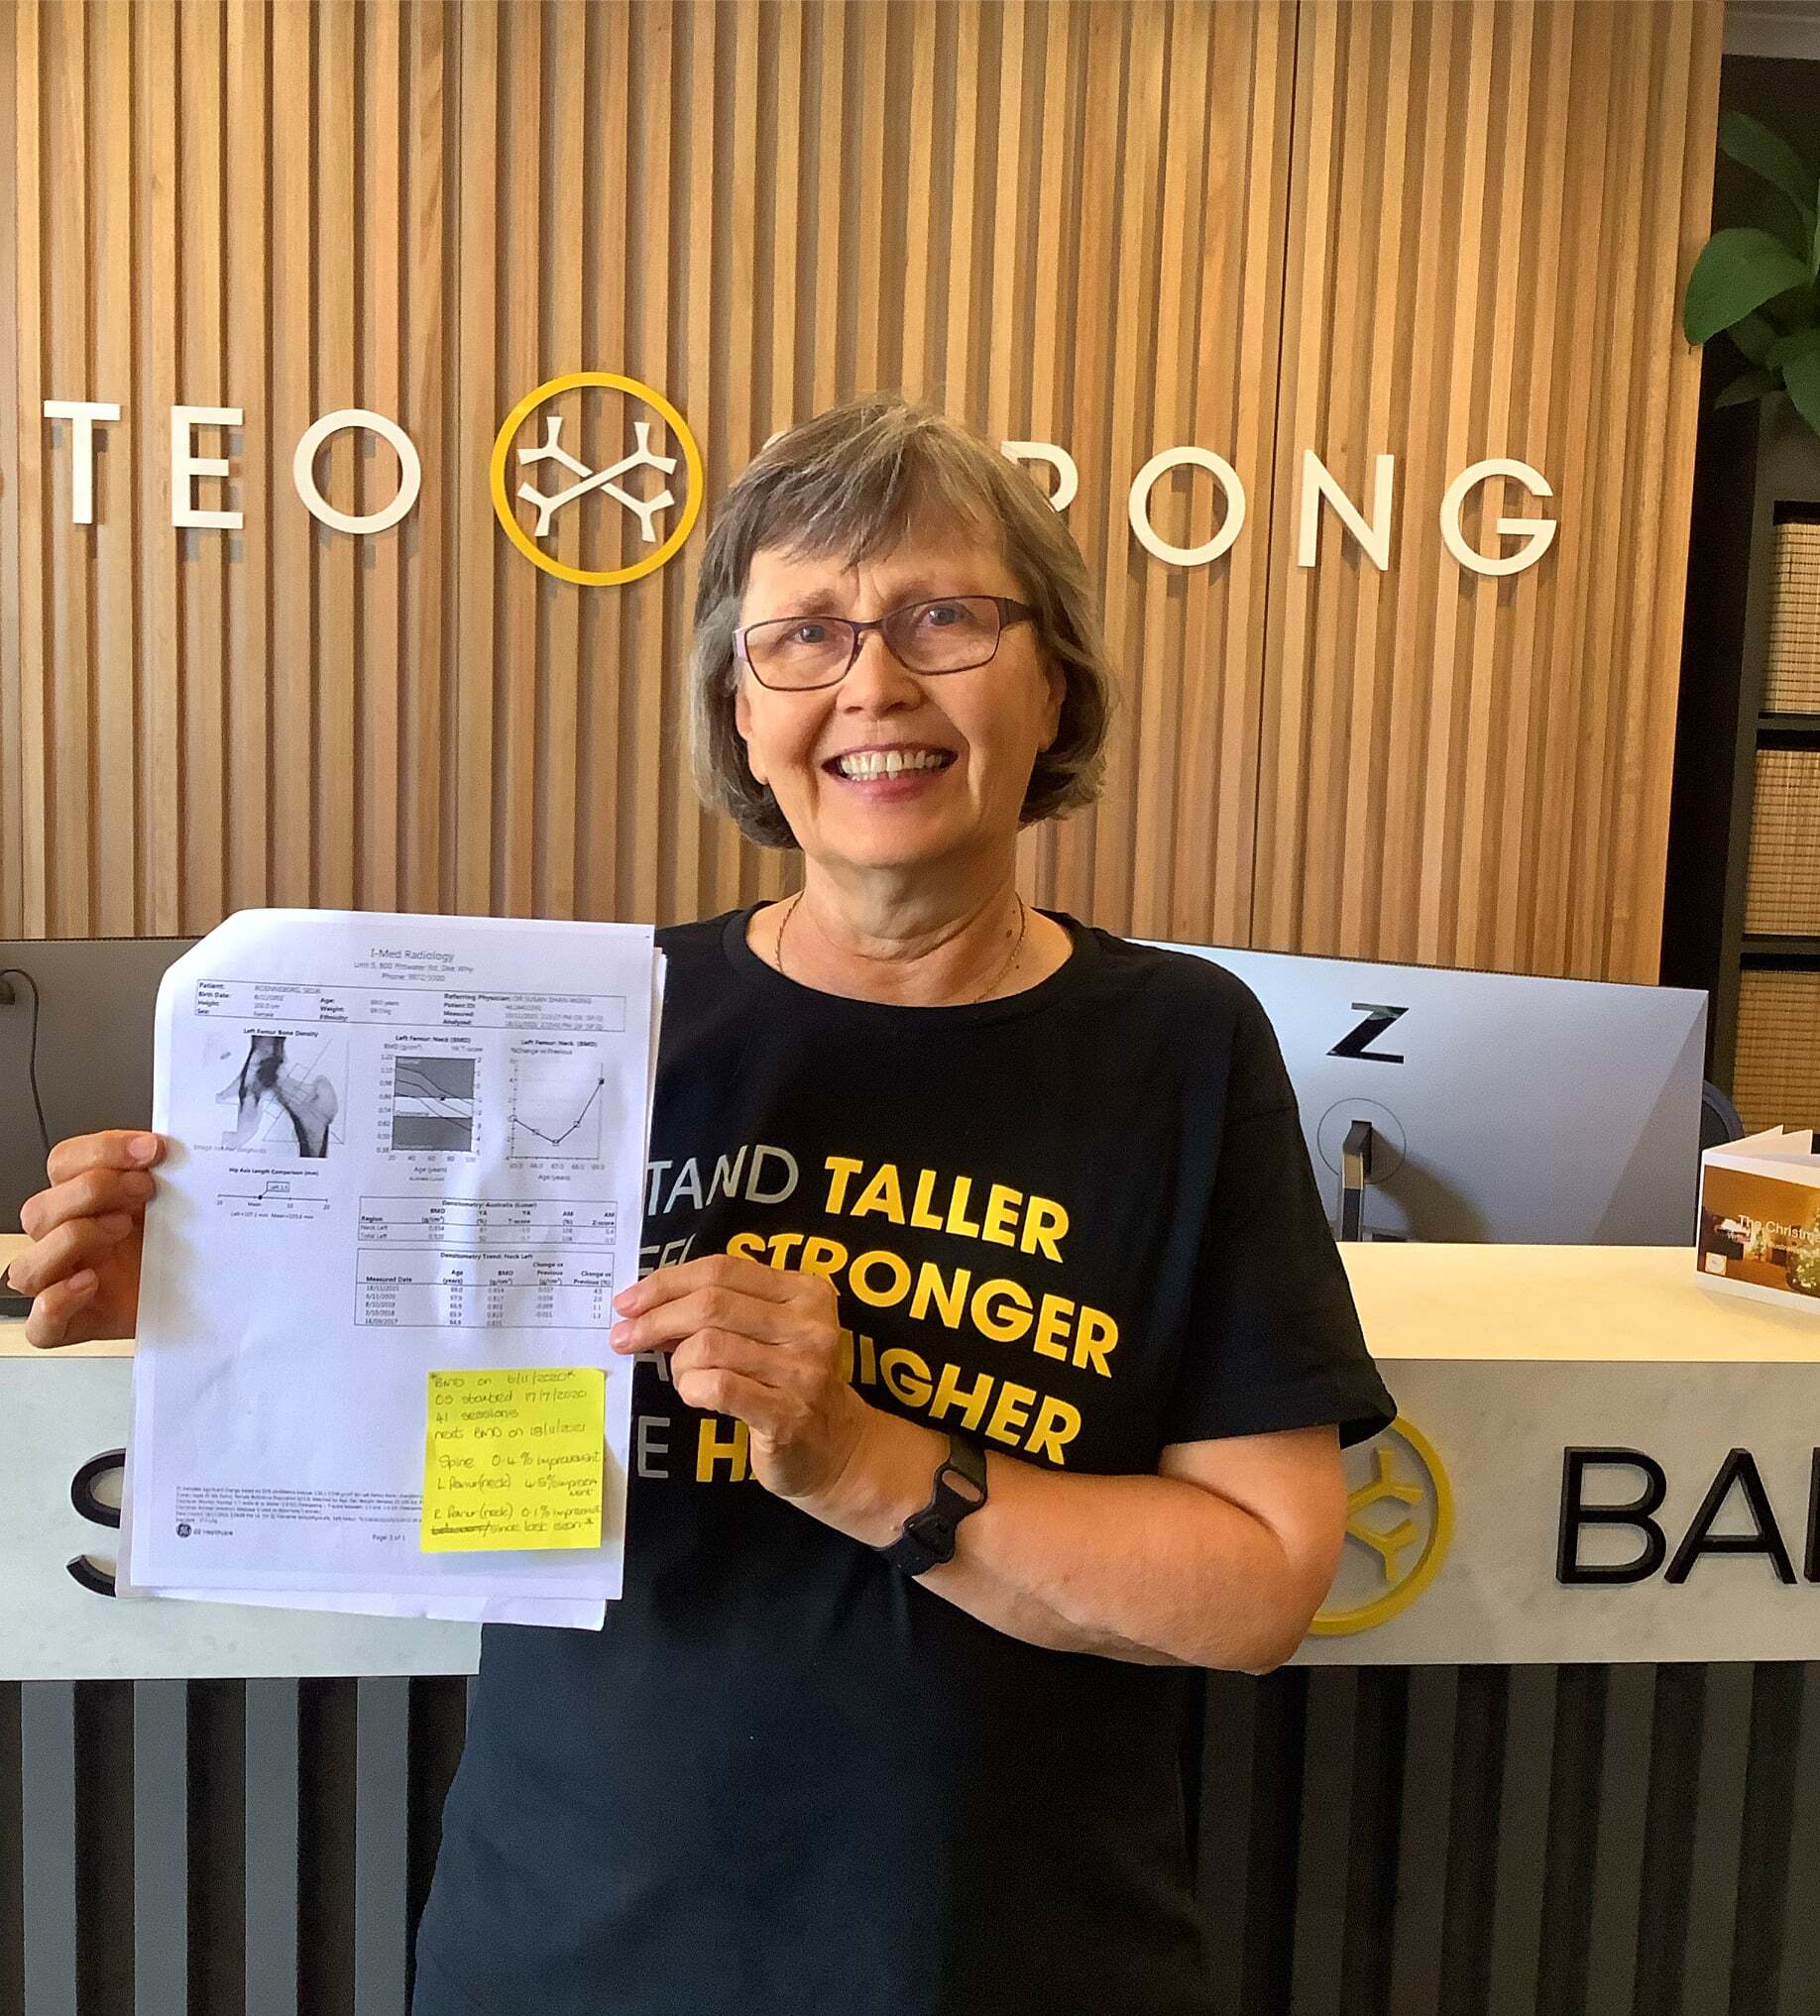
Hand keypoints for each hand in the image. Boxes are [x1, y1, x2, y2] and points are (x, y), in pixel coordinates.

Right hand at [10, 1130, 163, 1348]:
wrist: (205, 1297)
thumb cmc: (183, 1248)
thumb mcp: (178, 1203)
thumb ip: (167, 1174)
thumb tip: (175, 1146)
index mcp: (85, 1203)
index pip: (63, 1164)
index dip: (102, 1150)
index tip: (151, 1149)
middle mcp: (66, 1240)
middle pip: (38, 1210)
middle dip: (93, 1189)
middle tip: (145, 1188)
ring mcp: (64, 1284)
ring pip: (26, 1265)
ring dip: (72, 1238)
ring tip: (121, 1229)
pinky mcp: (75, 1325)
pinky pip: (41, 1323)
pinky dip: (58, 1301)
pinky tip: (90, 1282)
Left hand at [609, 1252, 876, 1508]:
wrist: (834, 1447)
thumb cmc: (788, 1381)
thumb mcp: (767, 1333)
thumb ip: (722, 1311)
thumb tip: (647, 1306)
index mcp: (805, 1292)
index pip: (722, 1269)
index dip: (667, 1281)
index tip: (628, 1302)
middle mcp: (809, 1326)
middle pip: (711, 1304)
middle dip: (655, 1318)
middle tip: (623, 1337)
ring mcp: (802, 1371)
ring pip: (708, 1346)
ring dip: (678, 1362)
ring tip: (682, 1376)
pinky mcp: (786, 1414)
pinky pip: (717, 1387)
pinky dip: (691, 1387)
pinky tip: (695, 1393)